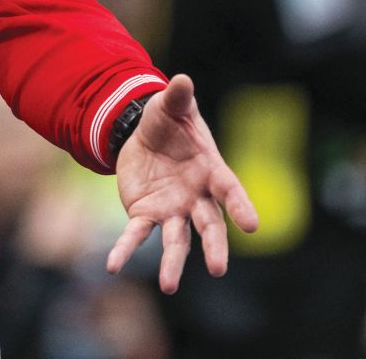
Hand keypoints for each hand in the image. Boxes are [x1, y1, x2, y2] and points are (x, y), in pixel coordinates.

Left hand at [106, 75, 258, 293]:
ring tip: (168, 286)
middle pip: (210, 225)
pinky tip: (113, 265)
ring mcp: (173, 210)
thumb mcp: (170, 106)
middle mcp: (196, 197)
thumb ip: (178, 97)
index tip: (252, 225)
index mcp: (211, 170)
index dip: (241, 206)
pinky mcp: (146, 214)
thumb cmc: (169, 121)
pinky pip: (137, 235)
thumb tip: (181, 80)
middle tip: (217, 269)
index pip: (230, 190)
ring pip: (177, 240)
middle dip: (214, 246)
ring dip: (172, 263)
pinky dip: (125, 249)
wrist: (144, 136)